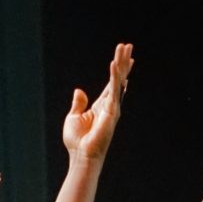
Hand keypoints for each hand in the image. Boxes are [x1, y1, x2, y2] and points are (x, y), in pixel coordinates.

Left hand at [62, 43, 132, 164]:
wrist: (81, 156)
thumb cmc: (77, 142)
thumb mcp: (74, 118)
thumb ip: (78, 104)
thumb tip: (79, 90)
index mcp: (101, 106)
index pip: (112, 84)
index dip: (118, 71)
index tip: (125, 58)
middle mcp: (109, 105)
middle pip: (118, 78)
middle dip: (123, 62)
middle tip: (128, 45)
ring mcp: (112, 108)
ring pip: (118, 80)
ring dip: (121, 63)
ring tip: (125, 48)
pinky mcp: (111, 111)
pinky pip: (113, 89)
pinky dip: (114, 76)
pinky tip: (114, 64)